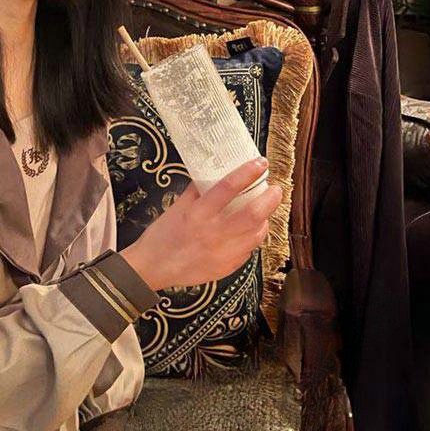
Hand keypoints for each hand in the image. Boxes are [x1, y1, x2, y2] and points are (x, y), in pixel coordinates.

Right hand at [120, 158, 282, 290]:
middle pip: (252, 214)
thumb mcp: (177, 207)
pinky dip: (252, 238)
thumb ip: (197, 191)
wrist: (153, 268)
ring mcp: (222, 253)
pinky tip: (250, 231)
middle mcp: (213, 233)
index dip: (248, 173)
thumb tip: (213, 174)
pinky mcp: (226, 268)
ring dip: (265, 220)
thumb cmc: (163, 234)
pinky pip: (248, 251)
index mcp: (198, 214)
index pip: (228, 188)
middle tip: (276, 190)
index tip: (261, 163)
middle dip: (270, 199)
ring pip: (256, 235)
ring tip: (265, 211)